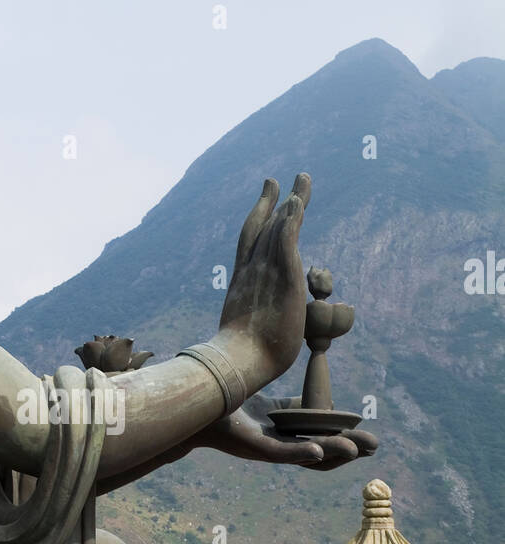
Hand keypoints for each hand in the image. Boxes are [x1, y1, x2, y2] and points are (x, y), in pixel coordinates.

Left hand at [197, 393, 377, 468]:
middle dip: (349, 450)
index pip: (323, 443)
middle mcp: (281, 446)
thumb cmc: (233, 406)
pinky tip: (320, 452)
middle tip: (374, 446)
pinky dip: (302, 453)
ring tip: (355, 450)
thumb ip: (293, 407)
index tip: (369, 440)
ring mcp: (269, 449)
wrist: (201, 407)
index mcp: (287, 437)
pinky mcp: (256, 448)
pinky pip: (283, 452)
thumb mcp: (270, 406)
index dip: (346, 443)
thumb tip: (317, 401)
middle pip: (322, 452)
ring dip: (333, 453)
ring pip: (307, 455)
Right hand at [219, 176, 309, 394]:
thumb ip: (251, 327)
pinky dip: (291, 221)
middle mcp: (252, 272)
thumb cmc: (241, 361)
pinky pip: (287, 243)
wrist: (240, 363)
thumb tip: (251, 343)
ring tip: (303, 180)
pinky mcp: (284, 280)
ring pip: (278, 229)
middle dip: (274, 201)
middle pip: (263, 227)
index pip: (251, 242)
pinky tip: (297, 203)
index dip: (260, 218)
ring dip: (291, 203)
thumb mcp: (247, 337)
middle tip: (283, 179)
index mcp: (243, 283)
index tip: (269, 199)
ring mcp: (266, 274)